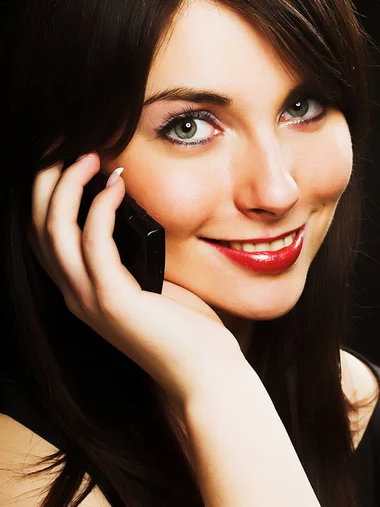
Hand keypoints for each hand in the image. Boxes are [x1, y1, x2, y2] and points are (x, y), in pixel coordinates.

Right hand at [29, 153, 242, 405]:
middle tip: (69, 145)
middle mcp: (74, 293)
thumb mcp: (152, 279)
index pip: (46, 233)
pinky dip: (100, 207)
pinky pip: (94, 242)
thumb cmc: (184, 324)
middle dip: (46, 180)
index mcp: (82, 287)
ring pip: (55, 230)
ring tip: (90, 155)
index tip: (67, 156)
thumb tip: (137, 208)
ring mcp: (89, 299)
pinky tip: (116, 183)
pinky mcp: (112, 301)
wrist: (204, 370)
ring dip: (67, 186)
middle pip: (38, 226)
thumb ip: (135, 249)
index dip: (47, 192)